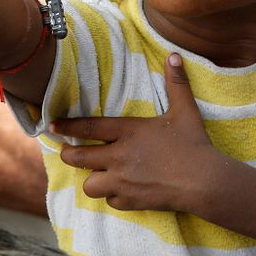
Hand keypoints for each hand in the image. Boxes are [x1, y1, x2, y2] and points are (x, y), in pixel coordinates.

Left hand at [51, 53, 221, 212]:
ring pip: (89, 184)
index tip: (52, 126)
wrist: (204, 181)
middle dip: (69, 154)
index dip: (67, 126)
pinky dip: (112, 196)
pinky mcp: (130, 200)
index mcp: (129, 131)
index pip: (89, 127)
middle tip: (69, 152)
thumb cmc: (194, 144)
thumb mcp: (185, 110)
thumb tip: (174, 55)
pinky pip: (110, 200)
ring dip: (92, 179)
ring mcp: (123, 181)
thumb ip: (176, 83)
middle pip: (79, 157)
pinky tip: (121, 190)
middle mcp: (120, 156)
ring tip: (97, 175)